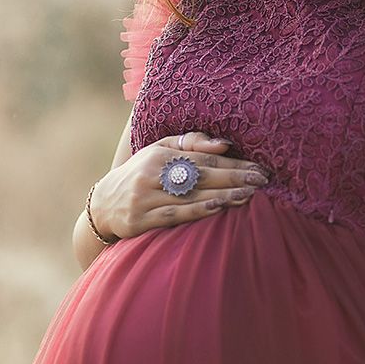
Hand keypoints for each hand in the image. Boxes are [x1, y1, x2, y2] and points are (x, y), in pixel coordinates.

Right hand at [91, 132, 270, 240]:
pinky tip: (218, 208)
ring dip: (222, 195)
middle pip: (201, 175)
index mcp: (159, 155)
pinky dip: (197, 211)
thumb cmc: (141, 174)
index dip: (233, 163)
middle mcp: (151, 174)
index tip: (259, 167)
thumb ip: (190, 144)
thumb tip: (224, 143)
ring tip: (249, 196)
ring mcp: (144, 198)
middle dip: (234, 178)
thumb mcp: (159, 151)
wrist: (103, 205)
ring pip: (190, 195)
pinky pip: (173, 215)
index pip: (203, 158)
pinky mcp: (139, 220)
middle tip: (262, 181)